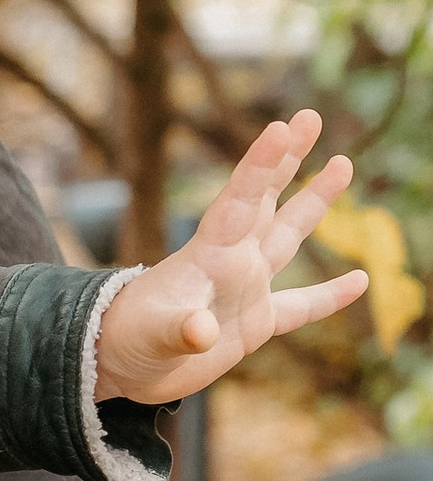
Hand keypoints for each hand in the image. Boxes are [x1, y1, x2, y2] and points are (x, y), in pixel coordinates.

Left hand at [96, 112, 367, 405]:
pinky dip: (329, 296)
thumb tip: (203, 332)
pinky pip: (302, 305)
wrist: (121, 365)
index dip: (260, 165)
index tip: (282, 127)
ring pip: (288, 236)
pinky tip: (360, 280)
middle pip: (267, 200)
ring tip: (342, 163)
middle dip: (288, 159)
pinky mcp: (254, 323)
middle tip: (309, 116)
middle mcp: (232, 262)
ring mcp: (246, 289)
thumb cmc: (129, 340)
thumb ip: (179, 329)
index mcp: (209, 254)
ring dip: (314, 202)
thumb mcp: (154, 334)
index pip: (240, 200)